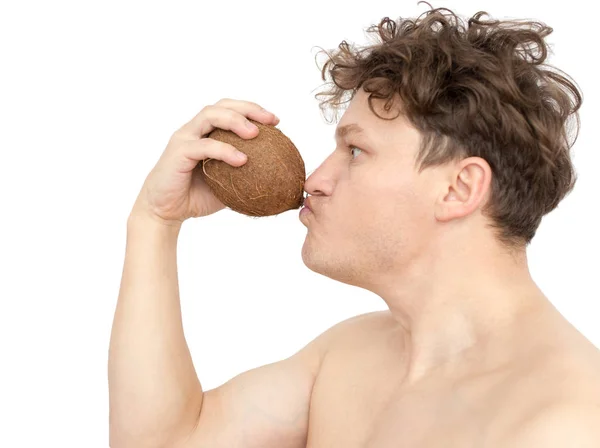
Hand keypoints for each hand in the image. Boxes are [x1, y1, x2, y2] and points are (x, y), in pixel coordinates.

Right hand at [130, 98, 279, 225]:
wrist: (166, 212)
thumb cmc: (196, 197)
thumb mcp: (229, 186)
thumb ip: (247, 176)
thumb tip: (279, 182)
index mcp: (206, 133)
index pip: (229, 110)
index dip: (252, 110)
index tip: (276, 121)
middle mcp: (194, 130)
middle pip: (221, 106)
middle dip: (248, 108)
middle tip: (271, 120)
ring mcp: (184, 138)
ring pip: (210, 116)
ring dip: (235, 120)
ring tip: (255, 134)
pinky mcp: (178, 152)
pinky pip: (204, 146)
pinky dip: (224, 150)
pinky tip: (242, 160)